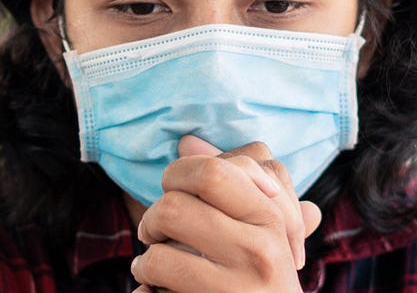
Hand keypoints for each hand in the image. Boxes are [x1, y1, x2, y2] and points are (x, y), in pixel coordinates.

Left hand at [131, 136, 323, 292]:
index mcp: (272, 218)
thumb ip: (232, 183)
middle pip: (178, 201)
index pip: (212, 171)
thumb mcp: (261, 231)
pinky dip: (144, 284)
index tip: (177, 194)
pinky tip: (154, 289)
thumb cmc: (260, 281)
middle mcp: (261, 247)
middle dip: (154, 214)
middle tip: (156, 230)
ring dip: (146, 253)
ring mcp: (237, 283)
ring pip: (160, 241)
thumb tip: (188, 140)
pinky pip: (155, 279)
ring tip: (154, 264)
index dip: (179, 176)